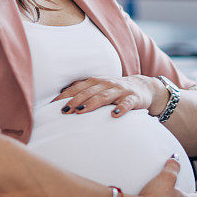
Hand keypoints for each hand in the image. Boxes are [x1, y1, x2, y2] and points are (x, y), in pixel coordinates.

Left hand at [53, 75, 167, 116]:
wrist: (143, 86)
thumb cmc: (115, 90)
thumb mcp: (99, 87)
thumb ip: (83, 90)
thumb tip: (60, 98)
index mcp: (97, 81)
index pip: (78, 88)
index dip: (65, 96)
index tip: (53, 106)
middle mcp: (107, 84)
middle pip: (89, 92)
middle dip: (75, 100)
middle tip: (64, 111)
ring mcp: (120, 91)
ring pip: (104, 96)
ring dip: (92, 103)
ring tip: (80, 111)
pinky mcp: (133, 98)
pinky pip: (127, 104)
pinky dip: (121, 109)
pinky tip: (114, 115)